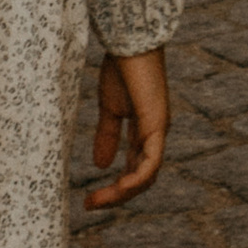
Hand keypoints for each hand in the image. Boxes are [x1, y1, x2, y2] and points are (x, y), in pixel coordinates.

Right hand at [85, 49, 170, 207]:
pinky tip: (119, 186)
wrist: (129, 42)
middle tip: (89, 206)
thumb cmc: (122, 68)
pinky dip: (137, 179)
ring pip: (146, 177)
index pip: (135, 171)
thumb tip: (101, 165)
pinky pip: (151, 162)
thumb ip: (108, 134)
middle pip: (141, 179)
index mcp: (145, 133)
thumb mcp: (110, 107)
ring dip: (122, 193)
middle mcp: (155, 136)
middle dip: (116, 196)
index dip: (115, 188)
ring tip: (97, 201)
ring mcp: (158, 131)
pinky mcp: (157, 124)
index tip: (89, 200)